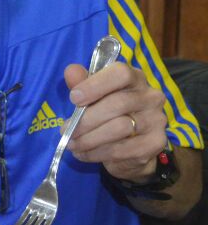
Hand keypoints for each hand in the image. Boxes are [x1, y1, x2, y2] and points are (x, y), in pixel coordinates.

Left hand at [65, 61, 166, 182]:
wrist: (130, 145)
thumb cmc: (107, 112)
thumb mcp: (91, 95)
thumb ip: (81, 82)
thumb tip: (71, 71)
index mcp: (135, 78)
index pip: (121, 73)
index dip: (95, 85)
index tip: (73, 98)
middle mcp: (151, 96)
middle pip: (118, 103)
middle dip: (86, 119)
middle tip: (66, 129)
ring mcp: (157, 120)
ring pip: (120, 128)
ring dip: (89, 138)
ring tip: (72, 143)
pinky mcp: (156, 143)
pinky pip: (123, 149)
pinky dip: (97, 153)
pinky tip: (83, 153)